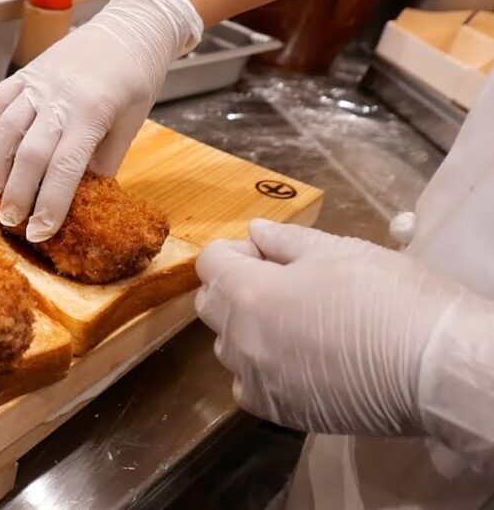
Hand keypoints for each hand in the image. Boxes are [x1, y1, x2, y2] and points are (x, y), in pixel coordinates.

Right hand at [0, 0, 201, 241]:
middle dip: (17, 193)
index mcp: (93, 112)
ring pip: (6, 128)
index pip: (65, 168)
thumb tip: (80, 194)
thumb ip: (104, 160)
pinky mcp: (26, 71)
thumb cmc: (137, 78)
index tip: (40, 231)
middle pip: (29, 153)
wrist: (131, 26)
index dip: (49, 204)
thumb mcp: (131, 124)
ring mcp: (39, 81)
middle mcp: (61, 97)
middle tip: (10, 221)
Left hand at [195, 219, 466, 435]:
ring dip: (246, 329)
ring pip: (228, 347)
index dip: (235, 251)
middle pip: (211, 305)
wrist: (435, 368)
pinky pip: (247, 387)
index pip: (209, 263)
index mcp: (249, 294)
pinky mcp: (280, 413)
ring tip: (294, 323)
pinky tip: (295, 361)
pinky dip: (259, 371)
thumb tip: (255, 232)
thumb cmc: (389, 298)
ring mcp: (257, 381)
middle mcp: (240, 341)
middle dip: (234, 287)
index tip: (270, 253)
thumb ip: (286, 241)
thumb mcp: (340, 251)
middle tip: (281, 282)